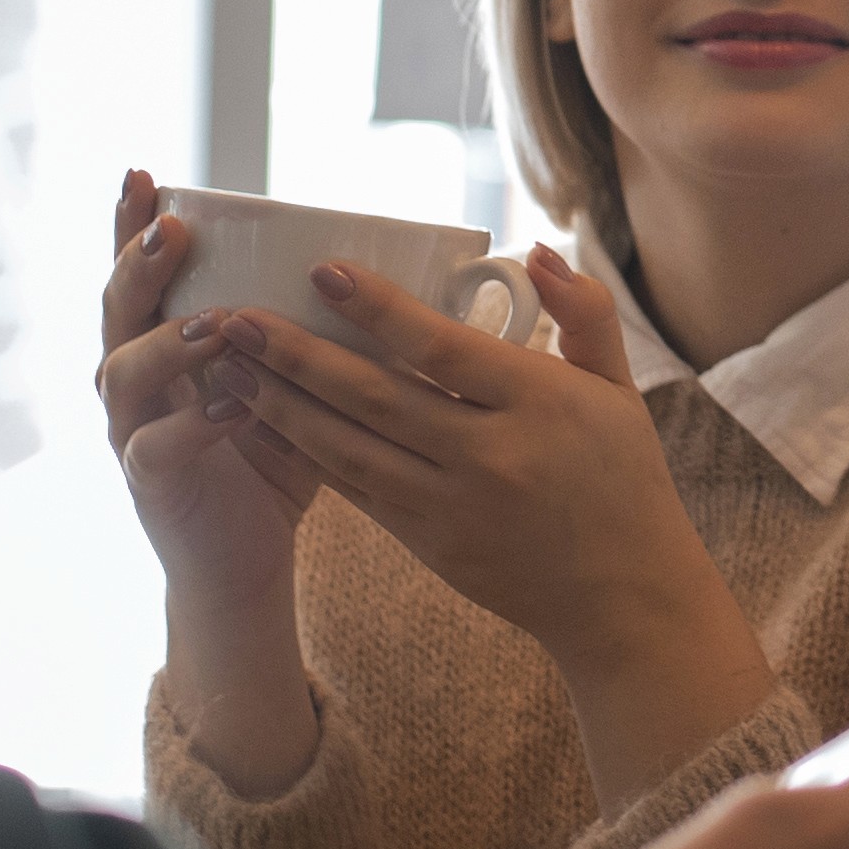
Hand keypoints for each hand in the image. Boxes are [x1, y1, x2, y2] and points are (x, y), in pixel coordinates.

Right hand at [96, 176, 317, 793]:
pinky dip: (192, 420)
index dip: (132, 222)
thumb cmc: (272, 460)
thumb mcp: (293, 384)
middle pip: (116, 307)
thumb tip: (375, 270)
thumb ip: (305, 333)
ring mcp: (131, 429)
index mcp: (162, 342)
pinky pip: (154, 444)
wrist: (247, 562)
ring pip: (121, 370)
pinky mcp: (147, 481)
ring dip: (167, 340)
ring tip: (216, 322)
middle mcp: (133, 377)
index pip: (141, 271)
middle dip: (140, 264)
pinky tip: (232, 402)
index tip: (144, 171)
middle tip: (174, 230)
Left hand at [191, 244, 779, 808]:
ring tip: (224, 364)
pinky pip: (352, 489)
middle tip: (233, 317)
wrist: (623, 598)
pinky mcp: (427, 542)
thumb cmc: (623, 479)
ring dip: (279, 405)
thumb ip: (584, 313)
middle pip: (376, 398)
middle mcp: (490, 456)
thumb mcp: (620, 390)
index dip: (377, 309)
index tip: (320, 270)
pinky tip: (259, 421)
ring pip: (349, 448)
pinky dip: (301, 454)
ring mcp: (452, 506)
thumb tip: (537, 250)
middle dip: (296, 356)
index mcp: (540, 404)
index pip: (443, 349)